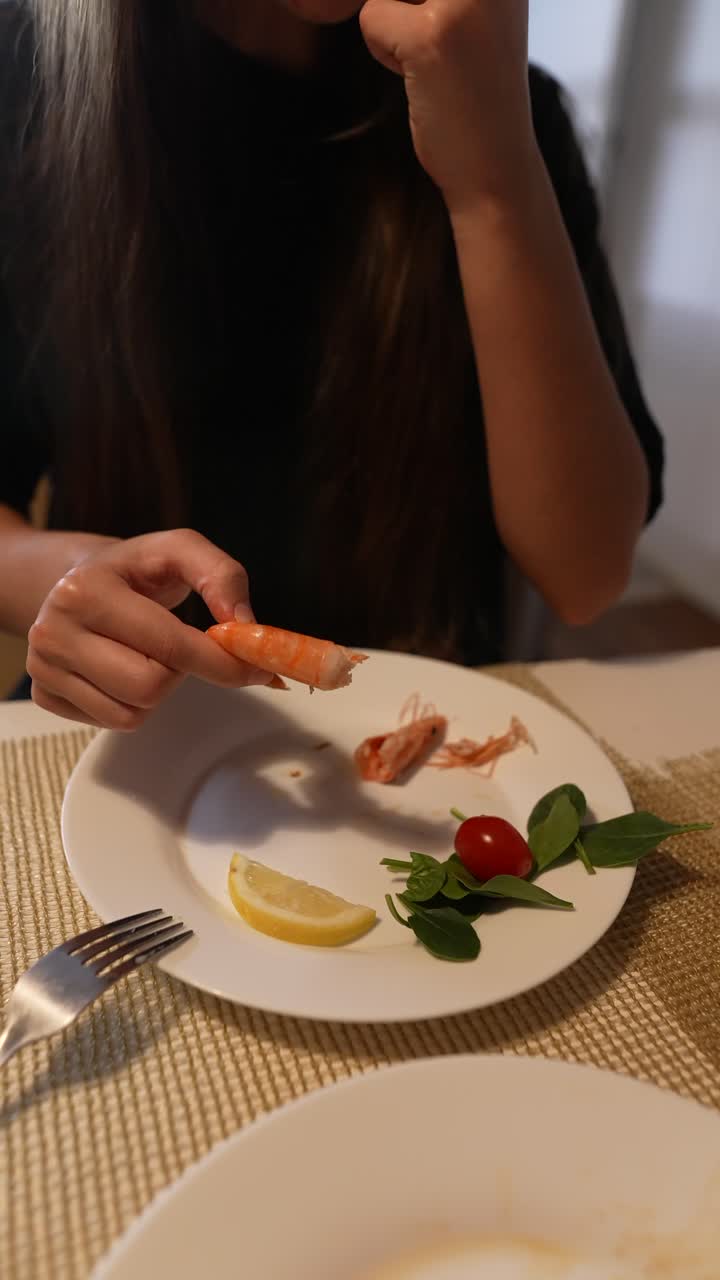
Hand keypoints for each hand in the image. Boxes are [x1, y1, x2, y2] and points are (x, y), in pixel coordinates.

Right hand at [27, 529, 271, 729]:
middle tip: (177, 646)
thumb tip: (246, 628)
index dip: (221, 663)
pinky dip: (130, 704)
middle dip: (179, 672)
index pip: (170, 645)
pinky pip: (110, 723)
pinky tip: (121, 668)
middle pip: (150, 687)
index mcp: (85, 590)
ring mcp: (43, 667)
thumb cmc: (134, 569)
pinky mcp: (44, 695)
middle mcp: (53, 630)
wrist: (75, 580)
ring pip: (131, 714)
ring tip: (145, 652)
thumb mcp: (179, 550)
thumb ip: (222, 576)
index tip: (255, 670)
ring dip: (156, 690)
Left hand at [360, 0, 533, 212]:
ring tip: (433, 59)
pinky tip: (424, 78)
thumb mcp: (471, 10)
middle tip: (439, 46)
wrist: (495, 165)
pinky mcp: (431, 35)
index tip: (433, 35)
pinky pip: (371, 17)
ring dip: (393, 23)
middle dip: (402, 5)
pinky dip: (385, 52)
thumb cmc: (477, 89)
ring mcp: (463, 0)